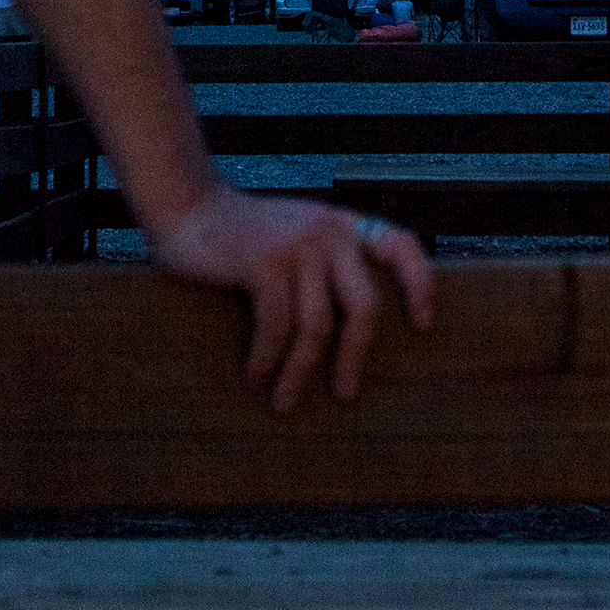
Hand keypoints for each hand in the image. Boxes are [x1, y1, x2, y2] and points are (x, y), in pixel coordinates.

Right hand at [148, 189, 437, 410]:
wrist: (185, 206)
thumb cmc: (239, 236)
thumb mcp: (294, 236)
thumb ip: (323, 265)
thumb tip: (345, 334)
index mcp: (342, 226)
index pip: (401, 245)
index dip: (419, 284)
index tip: (423, 325)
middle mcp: (327, 232)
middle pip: (363, 306)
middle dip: (355, 356)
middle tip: (343, 394)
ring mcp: (297, 245)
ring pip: (317, 326)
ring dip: (300, 372)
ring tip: (284, 403)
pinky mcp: (263, 262)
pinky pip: (277, 326)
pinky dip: (267, 359)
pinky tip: (254, 377)